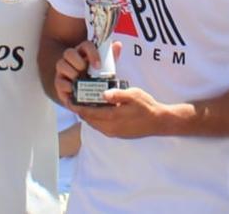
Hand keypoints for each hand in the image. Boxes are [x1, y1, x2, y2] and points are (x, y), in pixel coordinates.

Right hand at [52, 40, 120, 106]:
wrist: (87, 94)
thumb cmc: (97, 77)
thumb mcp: (106, 68)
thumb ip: (111, 57)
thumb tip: (118, 45)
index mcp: (84, 52)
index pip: (86, 45)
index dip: (92, 53)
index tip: (98, 65)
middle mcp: (71, 59)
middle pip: (69, 52)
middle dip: (77, 61)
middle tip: (84, 71)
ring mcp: (63, 70)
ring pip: (61, 64)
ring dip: (71, 73)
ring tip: (80, 81)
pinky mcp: (59, 83)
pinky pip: (59, 82)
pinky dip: (67, 86)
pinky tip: (75, 91)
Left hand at [53, 41, 174, 138]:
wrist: (159, 122)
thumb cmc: (147, 106)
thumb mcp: (133, 95)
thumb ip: (118, 94)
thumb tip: (103, 93)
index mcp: (113, 118)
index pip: (89, 113)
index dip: (78, 107)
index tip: (70, 99)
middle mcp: (110, 128)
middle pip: (89, 120)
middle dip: (80, 111)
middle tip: (74, 99)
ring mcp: (114, 132)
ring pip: (94, 124)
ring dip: (88, 115)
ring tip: (83, 104)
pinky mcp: (117, 134)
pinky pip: (101, 127)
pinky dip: (95, 119)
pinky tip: (97, 110)